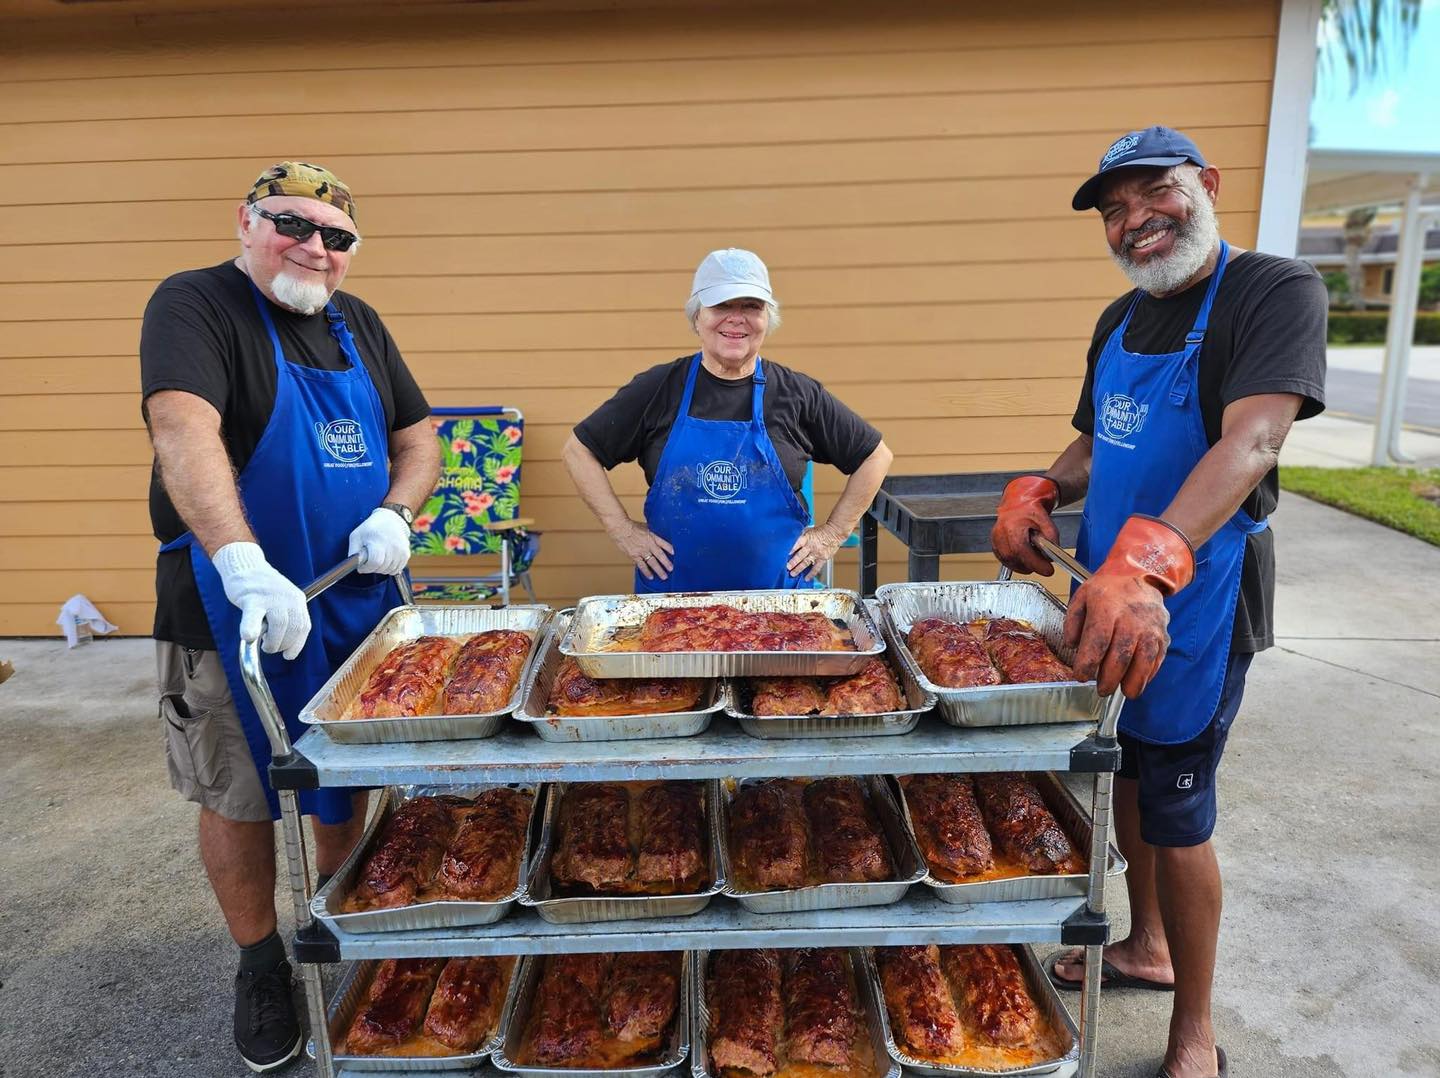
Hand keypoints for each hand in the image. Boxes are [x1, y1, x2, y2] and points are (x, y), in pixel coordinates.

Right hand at [212, 542, 310, 659]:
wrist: (246, 566)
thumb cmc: (263, 590)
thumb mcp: (283, 601)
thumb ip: (287, 620)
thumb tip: (285, 647)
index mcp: (297, 599)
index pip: (304, 627)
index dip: (297, 645)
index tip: (289, 655)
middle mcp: (288, 598)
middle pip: (292, 629)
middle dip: (282, 645)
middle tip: (270, 647)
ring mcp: (270, 597)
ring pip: (278, 626)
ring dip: (271, 643)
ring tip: (262, 643)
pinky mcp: (251, 598)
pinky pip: (253, 618)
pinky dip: (251, 630)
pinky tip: (248, 637)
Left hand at [347, 506, 412, 575]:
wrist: (391, 520)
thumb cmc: (370, 528)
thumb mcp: (357, 535)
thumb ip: (353, 551)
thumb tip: (355, 565)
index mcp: (378, 540)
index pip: (374, 562)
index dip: (366, 568)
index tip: (362, 566)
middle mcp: (392, 546)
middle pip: (381, 568)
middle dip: (372, 568)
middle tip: (369, 561)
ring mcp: (401, 550)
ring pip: (389, 570)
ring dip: (381, 569)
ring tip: (378, 559)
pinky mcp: (406, 554)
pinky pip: (397, 569)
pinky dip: (390, 568)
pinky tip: (386, 559)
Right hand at [612, 519, 674, 581]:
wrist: (620, 528)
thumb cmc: (631, 525)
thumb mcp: (645, 527)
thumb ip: (651, 533)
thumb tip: (656, 536)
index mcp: (652, 536)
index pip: (664, 544)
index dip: (670, 549)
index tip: (675, 554)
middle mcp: (649, 544)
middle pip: (660, 555)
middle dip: (667, 563)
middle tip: (671, 569)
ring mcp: (642, 551)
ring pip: (652, 562)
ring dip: (659, 570)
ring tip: (664, 576)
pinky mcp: (634, 556)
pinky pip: (642, 565)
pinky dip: (647, 572)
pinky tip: (651, 576)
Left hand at [787, 523, 844, 581]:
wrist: (834, 532)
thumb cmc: (821, 531)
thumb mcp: (809, 530)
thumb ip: (800, 536)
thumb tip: (790, 540)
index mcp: (807, 538)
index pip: (796, 544)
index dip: (790, 550)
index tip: (783, 555)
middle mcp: (811, 546)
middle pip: (800, 555)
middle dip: (792, 562)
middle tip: (787, 567)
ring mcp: (817, 553)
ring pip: (806, 562)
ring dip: (799, 569)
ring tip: (792, 574)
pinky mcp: (823, 558)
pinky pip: (816, 568)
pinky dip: (811, 574)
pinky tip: (806, 578)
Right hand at [991, 475, 1060, 575]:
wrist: (1019, 503)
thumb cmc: (1030, 510)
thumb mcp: (1047, 522)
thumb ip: (1051, 539)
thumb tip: (1050, 557)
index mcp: (1012, 525)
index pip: (1021, 550)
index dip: (1035, 563)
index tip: (1048, 570)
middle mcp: (1000, 532)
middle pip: (1014, 558)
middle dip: (1031, 565)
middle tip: (1043, 565)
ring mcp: (995, 539)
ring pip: (1008, 561)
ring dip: (1023, 565)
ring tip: (1034, 559)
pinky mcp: (994, 544)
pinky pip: (1004, 559)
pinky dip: (1016, 563)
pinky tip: (1024, 559)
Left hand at [1063, 515, 1194, 697]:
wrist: (1140, 573)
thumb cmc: (1107, 589)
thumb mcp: (1082, 597)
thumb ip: (1072, 622)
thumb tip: (1072, 645)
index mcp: (1107, 609)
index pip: (1097, 642)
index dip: (1088, 663)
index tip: (1081, 676)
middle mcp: (1131, 619)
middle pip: (1120, 656)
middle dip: (1109, 678)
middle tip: (1101, 690)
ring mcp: (1150, 627)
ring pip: (1144, 660)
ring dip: (1134, 681)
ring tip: (1124, 692)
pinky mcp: (1163, 634)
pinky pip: (1158, 658)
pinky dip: (1149, 673)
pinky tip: (1139, 681)